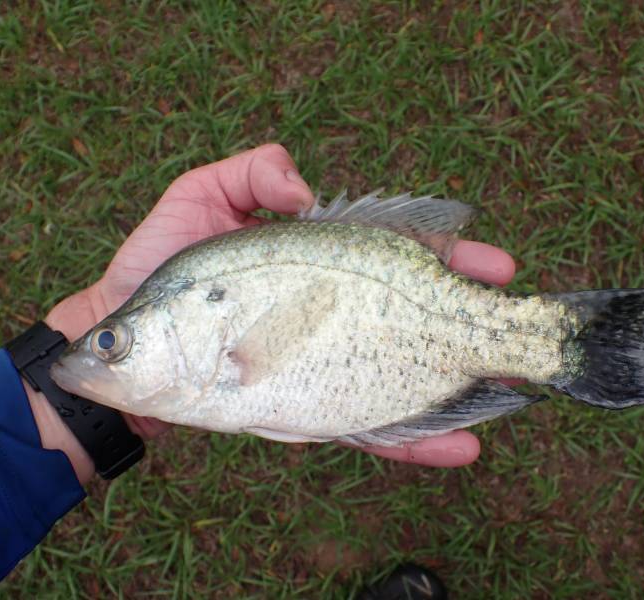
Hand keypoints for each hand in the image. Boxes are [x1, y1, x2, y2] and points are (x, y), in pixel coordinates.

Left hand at [30, 144, 515, 482]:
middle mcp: (333, 317)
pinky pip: (369, 428)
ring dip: (464, 383)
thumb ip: (254, 173)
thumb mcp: (201, 197)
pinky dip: (417, 442)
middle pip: (416, 318)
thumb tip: (311, 192)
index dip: (448, 258)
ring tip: (512, 385)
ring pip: (407, 376)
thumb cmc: (161, 268)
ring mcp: (326, 366)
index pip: (399, 258)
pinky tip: (463, 448)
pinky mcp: (308, 410)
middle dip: (474, 317)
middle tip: (515, 312)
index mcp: (323, 267)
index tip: (489, 258)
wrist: (128, 346)